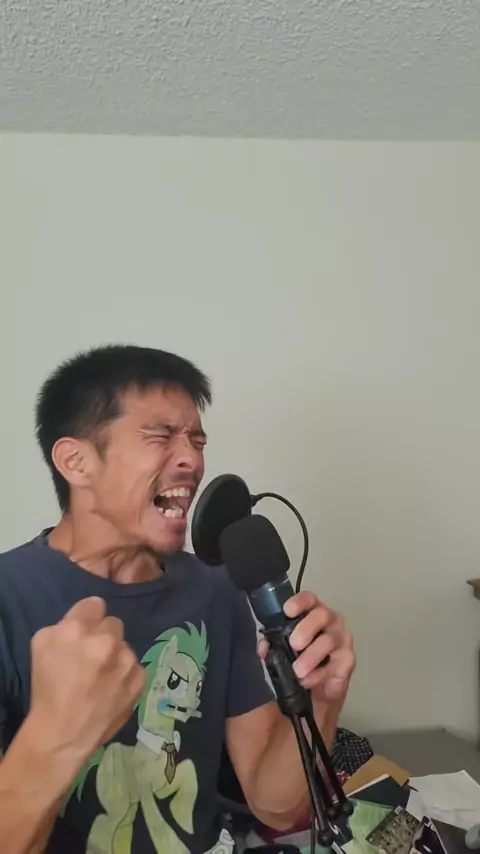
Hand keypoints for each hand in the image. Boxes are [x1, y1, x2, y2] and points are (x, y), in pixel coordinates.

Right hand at [29, 597, 145, 758]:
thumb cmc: (48, 688)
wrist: (63, 734)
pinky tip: (112, 689)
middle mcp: (106, 640)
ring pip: (125, 646)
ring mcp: (126, 660)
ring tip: (101, 678)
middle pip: (113, 624)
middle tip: (92, 656)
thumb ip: (64, 624)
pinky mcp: (139, 679)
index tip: (85, 630)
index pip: (95, 604)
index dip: (89, 617)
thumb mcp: (42, 645)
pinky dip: (125, 675)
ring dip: (115, 656)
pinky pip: (134, 667)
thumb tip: (82, 619)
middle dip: (103, 636)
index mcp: (78, 628)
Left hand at [258, 591, 354, 703]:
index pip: (309, 599)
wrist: (320, 689)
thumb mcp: (284, 650)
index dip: (300, 602)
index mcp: (313, 613)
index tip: (288, 610)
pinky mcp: (348, 660)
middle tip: (294, 644)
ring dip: (311, 656)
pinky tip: (307, 680)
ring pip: (329, 640)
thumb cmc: (303, 660)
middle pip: (322, 615)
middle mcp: (331, 621)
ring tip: (298, 670)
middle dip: (306, 628)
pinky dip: (319, 674)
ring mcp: (342, 639)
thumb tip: (264, 647)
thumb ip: (273, 645)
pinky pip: (335, 664)